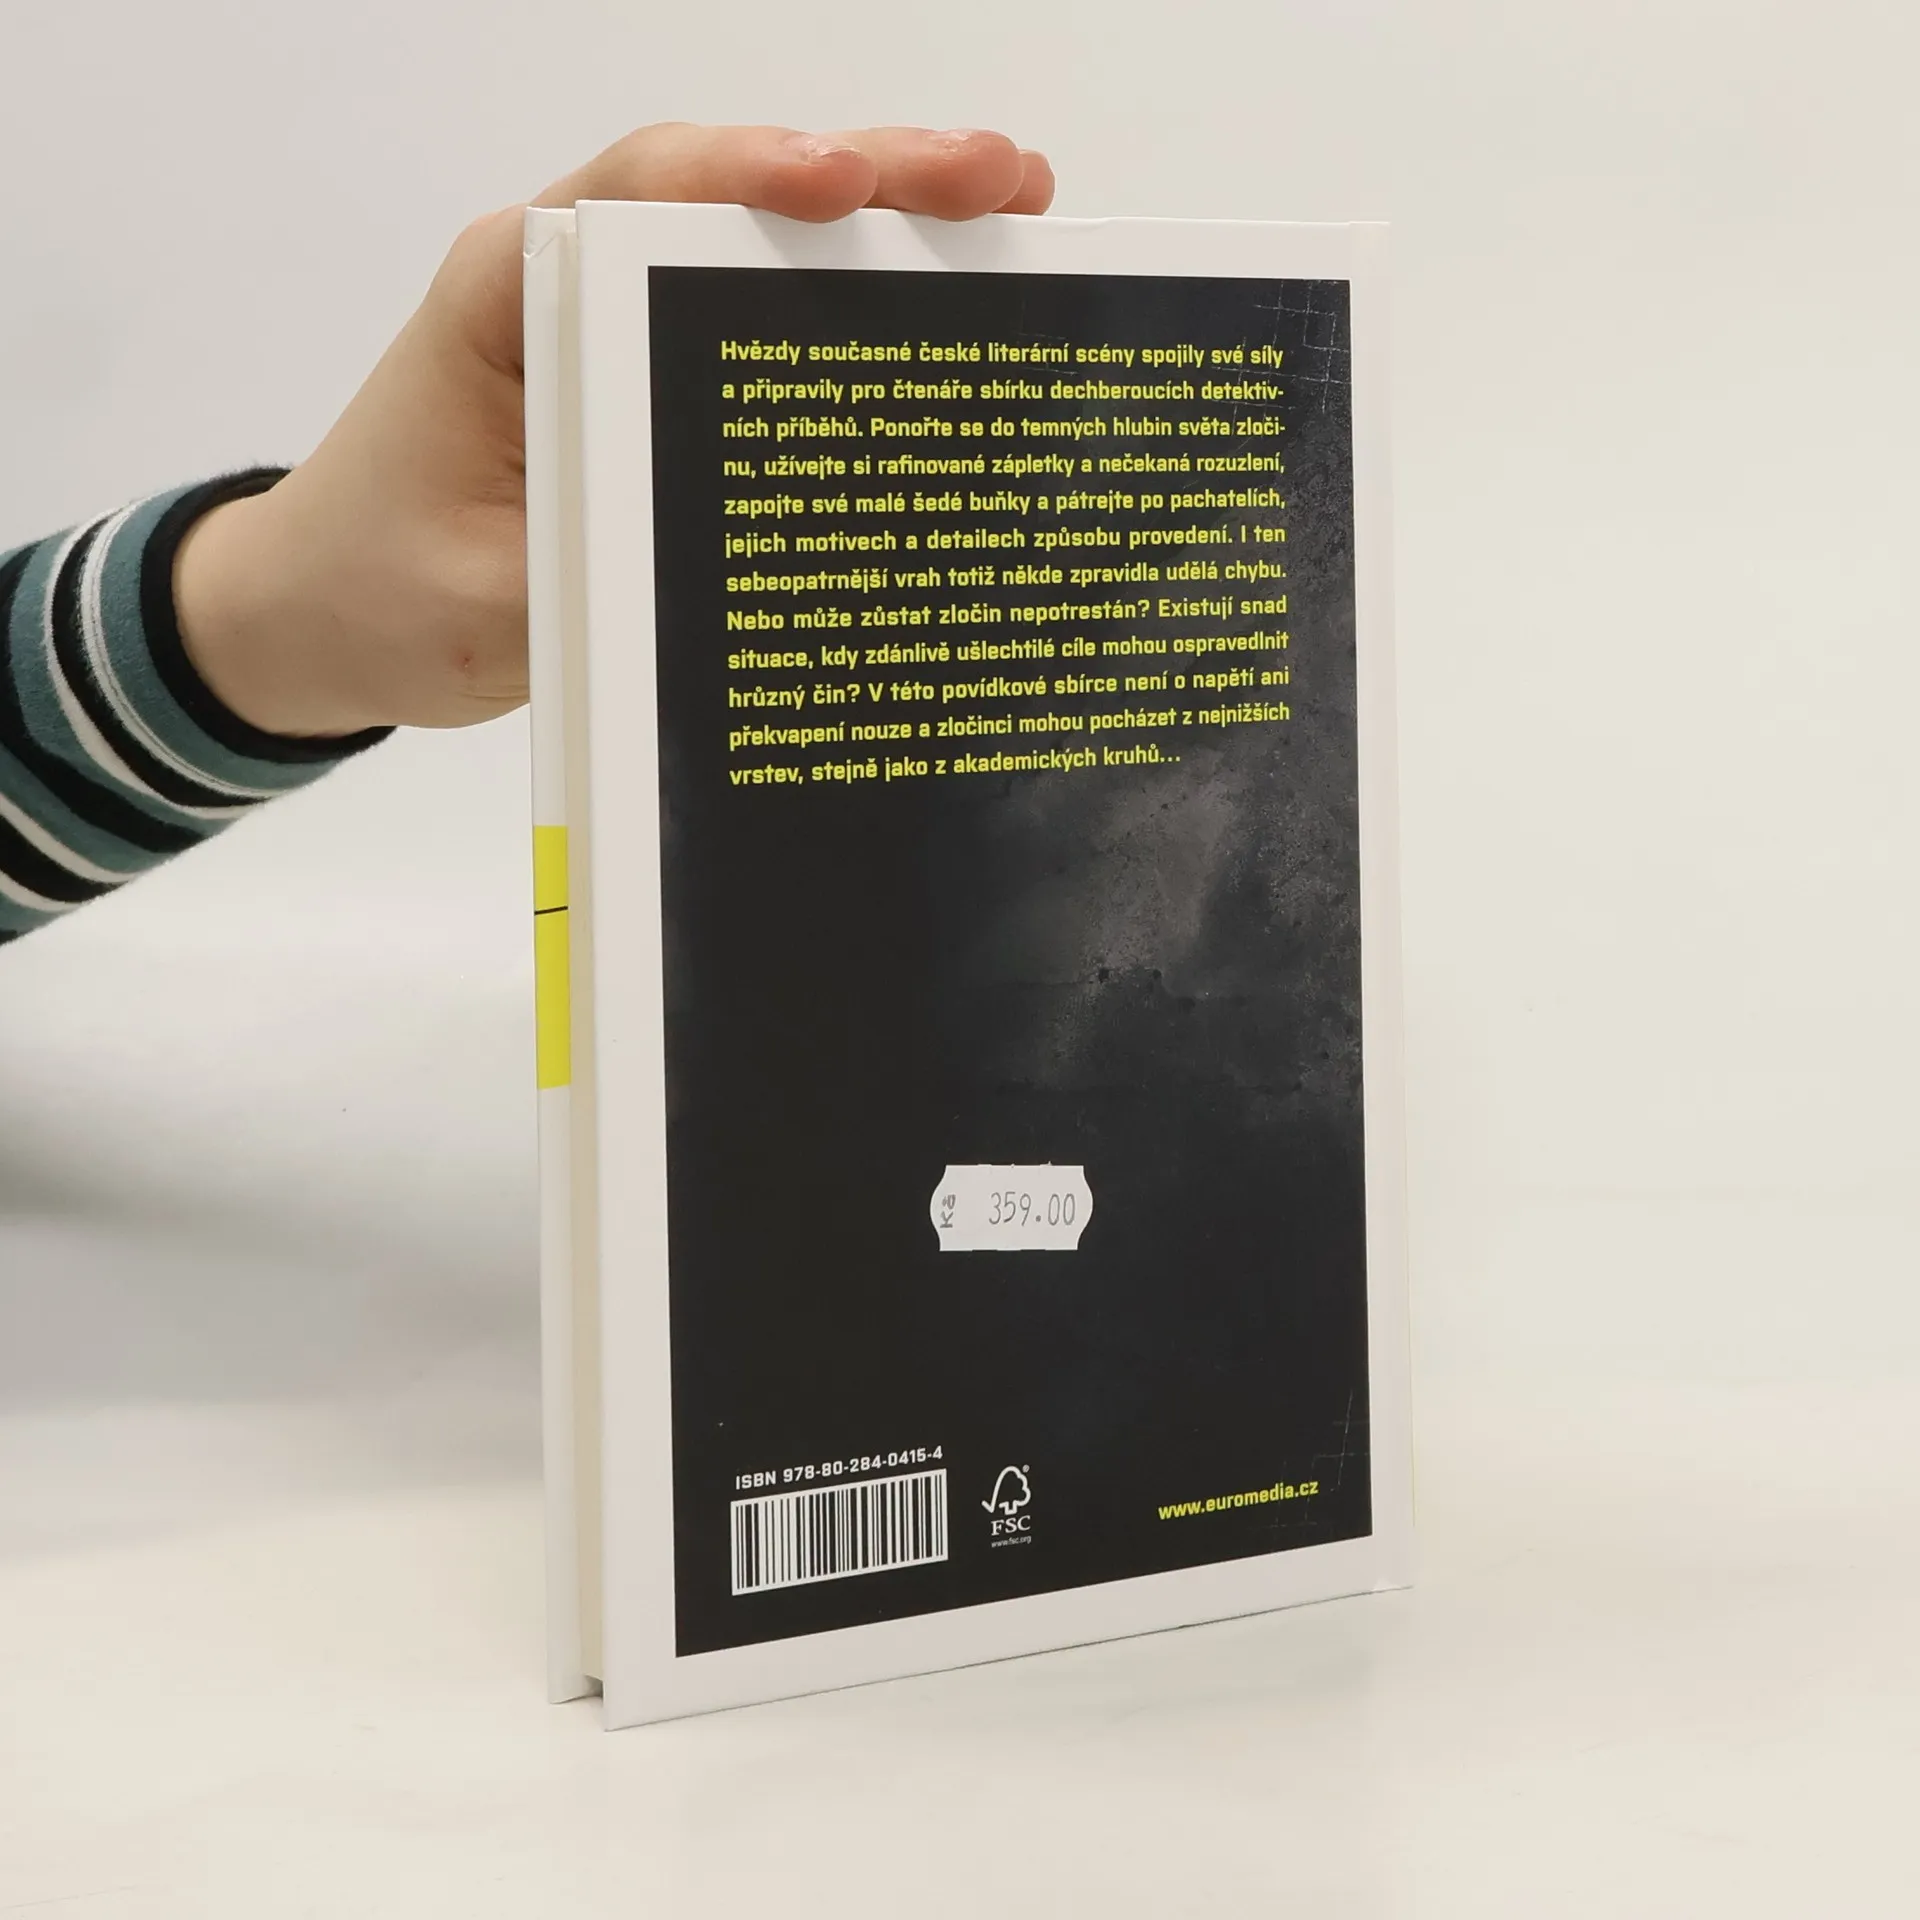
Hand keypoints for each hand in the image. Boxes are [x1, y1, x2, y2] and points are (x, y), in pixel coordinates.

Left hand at [174, 124, 1055, 736]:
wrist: (323, 616)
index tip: (849, 186)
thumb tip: (754, 573)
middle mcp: (564, 286)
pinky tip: (942, 314)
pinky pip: (753, 330)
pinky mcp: (644, 385)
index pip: (635, 198)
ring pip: (753, 250)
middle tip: (1003, 181)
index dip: (750, 177)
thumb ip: (607, 567)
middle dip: (870, 178)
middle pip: (722, 198)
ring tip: (1013, 217)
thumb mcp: (490, 603)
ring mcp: (611, 330)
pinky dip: (846, 312)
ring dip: (881, 230)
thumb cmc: (379, 594)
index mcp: (503, 299)